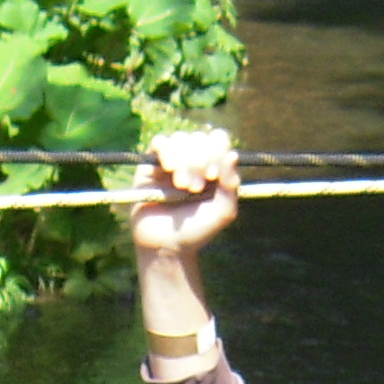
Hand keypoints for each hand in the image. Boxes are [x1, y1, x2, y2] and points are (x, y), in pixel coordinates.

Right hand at [131, 128, 240, 259]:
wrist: (166, 246)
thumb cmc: (197, 230)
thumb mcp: (223, 212)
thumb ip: (231, 186)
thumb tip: (233, 155)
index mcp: (214, 166)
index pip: (218, 140)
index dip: (217, 151)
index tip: (213, 176)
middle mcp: (194, 160)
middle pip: (200, 138)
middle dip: (200, 161)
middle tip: (195, 188)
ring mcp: (172, 161)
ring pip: (181, 139)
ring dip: (184, 160)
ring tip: (182, 186)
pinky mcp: (150, 165)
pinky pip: (159, 143)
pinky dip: (166, 151)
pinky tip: (168, 169)